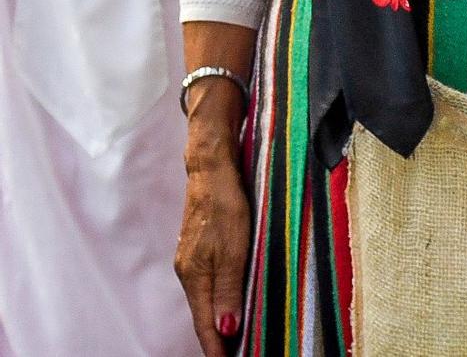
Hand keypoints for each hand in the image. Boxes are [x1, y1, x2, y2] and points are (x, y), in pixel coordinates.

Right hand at [175, 152, 251, 356]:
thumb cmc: (225, 205)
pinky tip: (227, 306)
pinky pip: (208, 285)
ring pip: (205, 301)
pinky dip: (217, 302)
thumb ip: (229, 289)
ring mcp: (192, 261)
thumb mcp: (234, 249)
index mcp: (195, 276)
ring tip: (231, 342)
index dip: (216, 348)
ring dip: (217, 323)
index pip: (205, 323)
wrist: (210, 170)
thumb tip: (225, 329)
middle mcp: (189, 272)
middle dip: (216, 341)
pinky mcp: (200, 250)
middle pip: (202, 316)